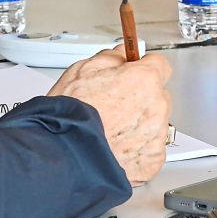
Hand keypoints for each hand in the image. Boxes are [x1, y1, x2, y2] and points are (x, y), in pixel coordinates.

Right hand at [47, 48, 171, 185]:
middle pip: (157, 95)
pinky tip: (114, 150)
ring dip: (139, 125)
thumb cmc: (66, 118)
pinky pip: (149, 151)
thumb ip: (110, 58)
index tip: (133, 73)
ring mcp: (155, 137)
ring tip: (109, 132)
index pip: (158, 65)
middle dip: (140, 98)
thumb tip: (122, 55)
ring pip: (154, 124)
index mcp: (145, 81)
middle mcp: (156, 107)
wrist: (58, 159)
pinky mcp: (150, 162)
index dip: (142, 68)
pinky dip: (136, 151)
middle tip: (113, 107)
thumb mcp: (81, 71)